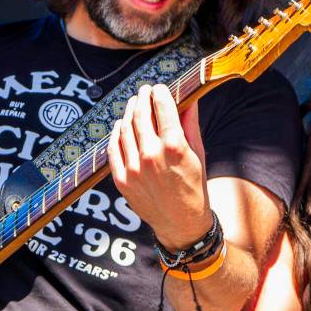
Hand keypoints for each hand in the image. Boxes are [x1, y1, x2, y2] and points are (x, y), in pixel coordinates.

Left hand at [107, 84, 211, 248]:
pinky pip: (113, 148)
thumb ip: (189, 124)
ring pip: (124, 128)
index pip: (162, 107)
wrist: (182, 223)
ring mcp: (134, 168)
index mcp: (174, 146)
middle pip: (140, 114)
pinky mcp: (122, 180)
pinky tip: (121, 126)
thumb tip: (187, 98)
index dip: (159, 92)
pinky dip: (116, 133)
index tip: (159, 87)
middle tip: (144, 91)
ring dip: (128, 112)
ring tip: (133, 106)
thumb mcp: (197, 153)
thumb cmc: (194, 186)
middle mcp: (151, 155)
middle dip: (142, 98)